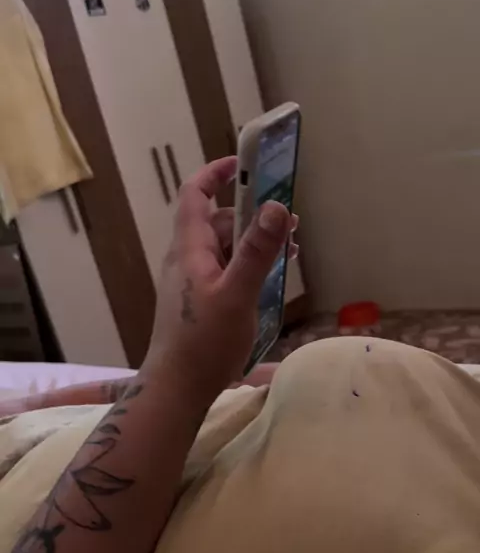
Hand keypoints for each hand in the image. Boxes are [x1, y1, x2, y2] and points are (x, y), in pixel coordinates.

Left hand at [143, 157, 295, 400]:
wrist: (177, 389)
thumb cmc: (204, 342)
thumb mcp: (237, 294)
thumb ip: (257, 251)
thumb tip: (276, 206)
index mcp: (189, 249)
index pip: (195, 195)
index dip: (215, 173)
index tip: (244, 164)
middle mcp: (186, 260)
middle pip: (217, 222)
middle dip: (252, 216)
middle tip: (290, 223)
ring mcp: (191, 283)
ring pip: (224, 249)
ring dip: (254, 244)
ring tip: (291, 251)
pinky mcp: (199, 303)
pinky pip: (225, 272)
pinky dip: (248, 267)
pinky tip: (272, 279)